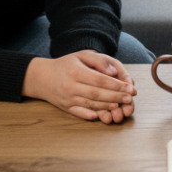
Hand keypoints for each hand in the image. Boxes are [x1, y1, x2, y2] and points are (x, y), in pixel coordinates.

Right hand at [22, 51, 136, 122]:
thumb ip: (99, 61)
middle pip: (97, 94)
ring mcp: (67, 99)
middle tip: (130, 98)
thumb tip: (114, 71)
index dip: (116, 85)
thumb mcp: (81, 56)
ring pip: (90, 104)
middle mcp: (70, 86)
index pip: (100, 80)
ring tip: (121, 105)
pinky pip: (78, 113)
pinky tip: (100, 116)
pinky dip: (89, 115)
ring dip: (107, 106)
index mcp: (75, 72)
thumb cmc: (65, 64)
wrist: (41, 77)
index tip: (130, 88)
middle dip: (116, 97)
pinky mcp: (65, 107)